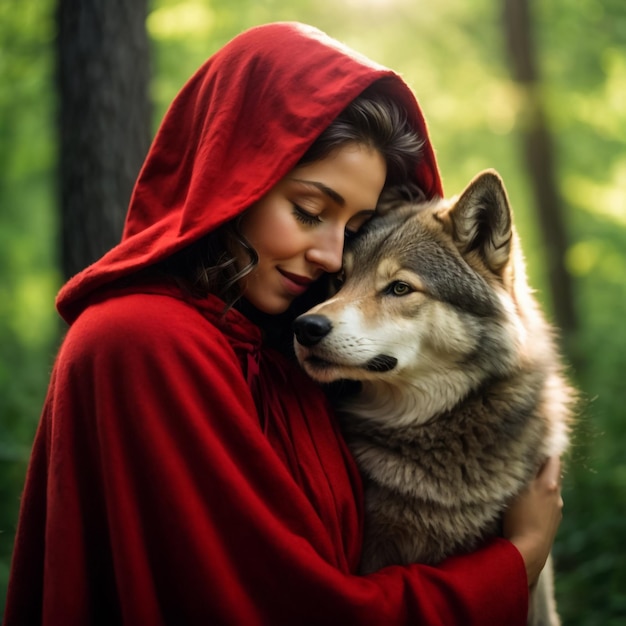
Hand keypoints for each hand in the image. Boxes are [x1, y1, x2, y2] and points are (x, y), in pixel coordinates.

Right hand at [502, 456, 562, 585]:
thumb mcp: (516, 489)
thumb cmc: (519, 518)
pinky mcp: (552, 524)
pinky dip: (538, 501)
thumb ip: (522, 471)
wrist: (528, 552)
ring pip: (548, 491)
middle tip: (524, 462)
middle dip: (540, 468)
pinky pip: (546, 506)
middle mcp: (556, 496)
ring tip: (522, 486)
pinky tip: (525, 507)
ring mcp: (555, 511)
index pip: (553, 458)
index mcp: (549, 484)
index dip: (544, 450)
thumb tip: (521, 452)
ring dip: (538, 485)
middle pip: (551, 474)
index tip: (532, 445)